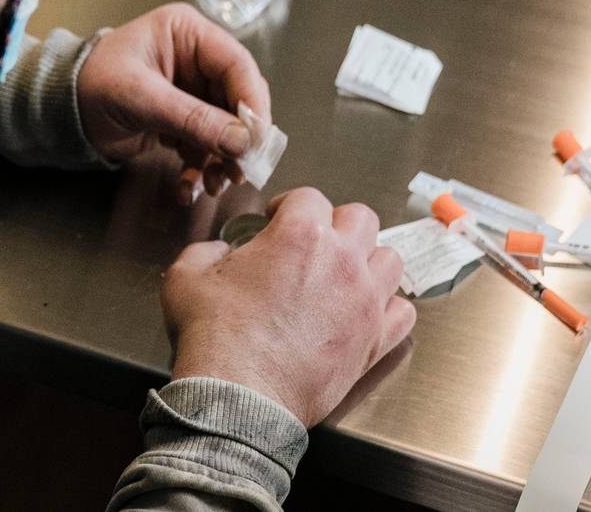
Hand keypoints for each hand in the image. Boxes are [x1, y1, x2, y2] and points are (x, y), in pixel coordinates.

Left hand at [77, 3, 270, 201]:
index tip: (258, 138)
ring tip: (216, 183)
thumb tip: (241, 141)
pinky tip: (191, 186)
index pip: (237, 65)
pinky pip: (206, 144)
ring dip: (223, 159)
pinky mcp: (183, 119)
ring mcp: (191, 91)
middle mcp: (195, 59)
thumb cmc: (90, 86)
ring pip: (226, 127)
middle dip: (239, 138)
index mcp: (187, 34)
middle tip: (242, 168)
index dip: (252, 102)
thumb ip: (193, 119)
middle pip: (237, 99)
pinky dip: (202, 168)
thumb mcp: (142, 98)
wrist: (60, 113)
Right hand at [162, 188, 415, 426]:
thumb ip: (205, 251)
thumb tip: (218, 251)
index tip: (277, 219)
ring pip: (390, 259)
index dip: (289, 205)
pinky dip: (388, 308)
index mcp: (300, 234)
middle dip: (336, 224)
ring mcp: (365, 299)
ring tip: (346, 275)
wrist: (238, 393)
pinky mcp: (375, 339)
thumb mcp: (187, 278)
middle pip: (360, 218)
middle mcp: (341, 259)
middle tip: (315, 243)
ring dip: (368, 261)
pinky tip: (367, 313)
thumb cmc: (214, 335)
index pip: (308, 197)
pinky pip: (403, 312)